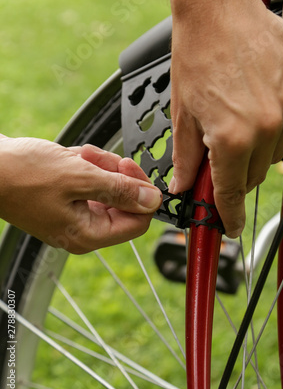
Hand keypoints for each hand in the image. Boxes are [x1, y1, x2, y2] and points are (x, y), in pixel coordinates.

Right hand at [0, 136, 161, 252]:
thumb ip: (121, 191)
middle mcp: (83, 229)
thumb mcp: (80, 177)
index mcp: (88, 234)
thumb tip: (153, 201)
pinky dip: (87, 166)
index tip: (130, 168)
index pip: (138, 221)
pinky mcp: (67, 199)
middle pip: (123, 201)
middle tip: (96, 157)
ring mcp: (74, 214)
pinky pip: (91, 181)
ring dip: (100, 166)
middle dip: (114, 173)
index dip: (141, 192)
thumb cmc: (24, 173)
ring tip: (80, 155)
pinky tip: (72, 157)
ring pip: (108, 187)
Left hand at [168, 0, 282, 237]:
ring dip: (262, 151)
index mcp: (231, 137)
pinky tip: (276, 123)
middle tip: (225, 155)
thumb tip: (186, 186)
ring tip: (245, 123)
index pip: (231, 192)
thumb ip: (189, 157)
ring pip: (278, 154)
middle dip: (237, 175)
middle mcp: (266, 126)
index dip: (227, 214)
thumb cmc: (197, 55)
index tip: (229, 226)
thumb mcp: (184, 113)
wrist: (218, 10)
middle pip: (255, 176)